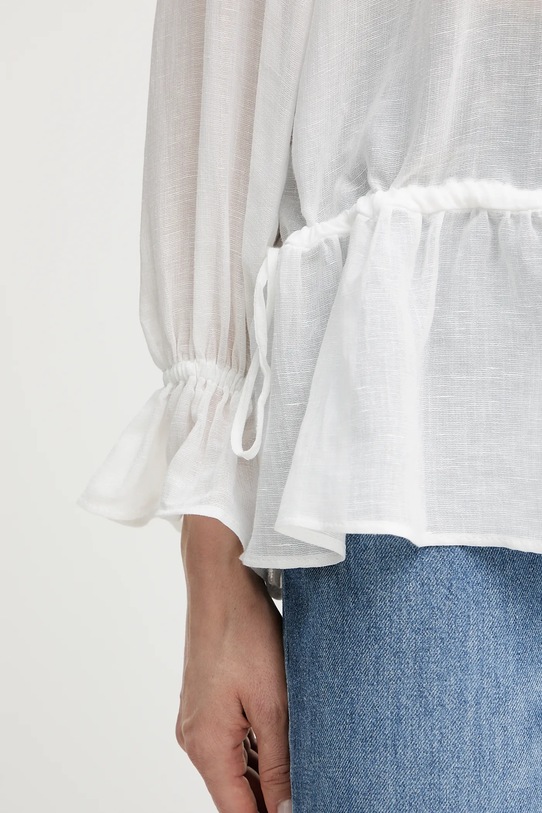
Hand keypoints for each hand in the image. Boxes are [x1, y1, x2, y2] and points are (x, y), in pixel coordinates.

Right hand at [176, 515, 290, 812]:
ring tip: (306, 769)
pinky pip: (231, 739)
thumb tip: (287, 810)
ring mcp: (198, 718)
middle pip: (235, 791)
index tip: (305, 810)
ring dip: (266, 772)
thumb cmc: (242, 633)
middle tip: (313, 789)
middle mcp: (194, 738)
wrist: (220, 581)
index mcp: (205, 746)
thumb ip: (278, 765)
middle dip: (271, 798)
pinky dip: (257, 746)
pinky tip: (285, 739)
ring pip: (234, 764)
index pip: (238, 812)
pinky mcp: (207, 700)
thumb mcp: (272, 704)